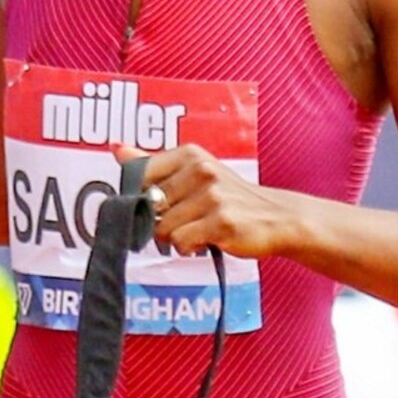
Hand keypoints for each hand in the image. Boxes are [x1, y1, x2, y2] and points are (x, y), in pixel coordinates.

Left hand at [114, 144, 298, 259]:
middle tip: (187, 221)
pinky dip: (189, 247)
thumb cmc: (232, 198)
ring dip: (177, 238)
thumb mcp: (197, 173)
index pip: (140, 175)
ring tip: (200, 231)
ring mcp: (212, 195)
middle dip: (162, 222)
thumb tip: (118, 150)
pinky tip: (206, 241)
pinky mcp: (221, 221)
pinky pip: (181, 242)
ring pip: (163, 228)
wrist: (279, 217)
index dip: (143, 198)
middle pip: (150, 207)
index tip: (162, 204)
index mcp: (191, 154)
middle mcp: (201, 170)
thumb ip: (155, 165)